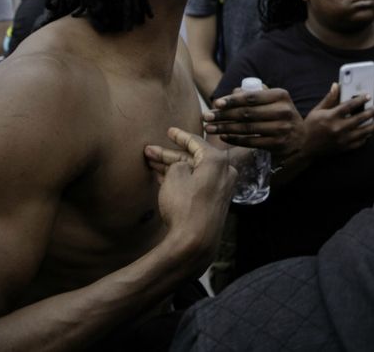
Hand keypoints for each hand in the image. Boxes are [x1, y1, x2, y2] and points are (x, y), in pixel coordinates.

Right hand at [143, 127, 235, 270]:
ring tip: (149, 161)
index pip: (196, 142)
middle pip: (192, 158)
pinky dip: (179, 179)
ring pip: (192, 172)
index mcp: (217, 161)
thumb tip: (181, 166)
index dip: (180, 136)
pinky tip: (160, 176)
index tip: (169, 131)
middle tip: (149, 150)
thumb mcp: (175, 177)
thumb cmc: (185, 206)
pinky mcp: (214, 201)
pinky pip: (195, 183)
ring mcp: (220, 187)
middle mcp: (224, 172)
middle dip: (169, 154)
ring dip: (171, 166)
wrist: (194, 242)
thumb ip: (178, 164)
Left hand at [203, 87, 304, 158]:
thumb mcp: (273, 99)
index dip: (232, 100)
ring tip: (210, 128)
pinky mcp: (277, 144)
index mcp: (281, 95)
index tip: (216, 103)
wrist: (301, 136)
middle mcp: (283, 111)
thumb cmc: (280, 113)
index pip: (252, 97)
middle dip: (224, 115)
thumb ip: (253, 93)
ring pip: (247, 128)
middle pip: (247, 113)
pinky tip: (223, 137)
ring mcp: (281, 129)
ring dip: (225, 128)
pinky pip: (251, 142)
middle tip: (207, 117)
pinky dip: (235, 139)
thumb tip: (230, 94)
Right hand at [301, 83, 373, 157]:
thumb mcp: (317, 110)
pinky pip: (358, 143)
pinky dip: (365, 138)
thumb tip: (336, 85)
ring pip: (362, 132)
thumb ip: (329, 99)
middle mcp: (337, 128)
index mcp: (330, 117)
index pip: (349, 106)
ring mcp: (341, 140)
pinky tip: (369, 134)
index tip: (368, 96)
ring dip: (372, 126)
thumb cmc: (310, 126)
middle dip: (371, 112)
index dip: (360, 99)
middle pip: (359, 118)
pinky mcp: (343, 148)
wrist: (304, 148)